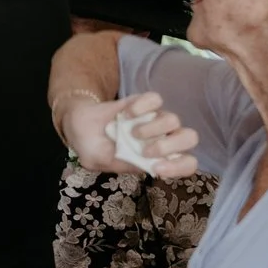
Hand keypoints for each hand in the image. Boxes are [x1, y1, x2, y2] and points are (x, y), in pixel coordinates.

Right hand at [61, 91, 200, 178]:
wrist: (77, 123)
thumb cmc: (92, 147)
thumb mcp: (99, 162)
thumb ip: (122, 164)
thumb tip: (148, 162)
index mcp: (157, 159)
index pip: (187, 163)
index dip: (179, 167)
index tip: (157, 168)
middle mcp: (163, 138)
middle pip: (189, 138)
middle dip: (170, 146)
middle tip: (145, 150)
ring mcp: (155, 119)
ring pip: (173, 119)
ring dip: (151, 128)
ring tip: (129, 132)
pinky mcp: (145, 101)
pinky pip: (155, 100)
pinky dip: (141, 106)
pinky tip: (126, 113)